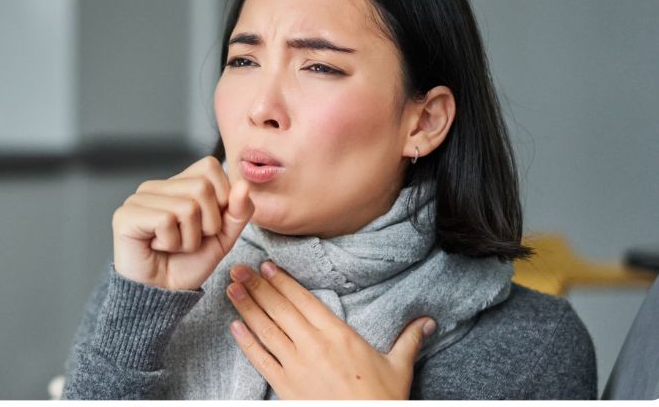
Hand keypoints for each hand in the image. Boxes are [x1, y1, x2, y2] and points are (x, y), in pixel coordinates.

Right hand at [112, 156, 254, 290]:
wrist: (162, 294)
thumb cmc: (187, 264)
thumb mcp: (223, 237)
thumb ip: (238, 211)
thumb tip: (243, 185)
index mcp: (178, 184)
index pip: (210, 167)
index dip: (221, 198)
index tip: (207, 224)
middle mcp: (156, 186)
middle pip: (202, 187)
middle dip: (207, 224)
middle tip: (188, 240)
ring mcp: (138, 198)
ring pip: (186, 207)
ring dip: (189, 239)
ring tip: (173, 246)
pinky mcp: (125, 215)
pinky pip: (165, 220)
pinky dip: (171, 243)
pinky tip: (157, 247)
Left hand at [226, 262, 435, 398]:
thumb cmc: (382, 400)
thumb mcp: (399, 366)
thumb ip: (408, 339)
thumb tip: (427, 321)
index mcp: (338, 335)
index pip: (304, 300)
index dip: (282, 281)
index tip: (266, 265)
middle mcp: (313, 345)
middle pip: (280, 309)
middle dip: (257, 286)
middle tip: (238, 267)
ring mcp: (296, 366)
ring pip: (266, 329)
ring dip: (246, 307)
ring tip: (231, 289)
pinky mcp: (285, 387)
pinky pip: (261, 360)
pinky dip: (246, 343)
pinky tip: (235, 327)